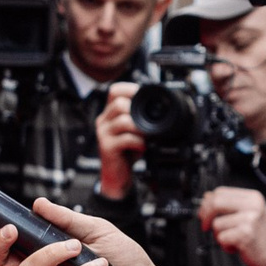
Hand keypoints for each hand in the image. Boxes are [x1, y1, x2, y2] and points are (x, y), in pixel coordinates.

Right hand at [94, 82, 143, 199]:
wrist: (117, 176)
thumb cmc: (127, 152)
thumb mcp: (135, 131)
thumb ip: (141, 118)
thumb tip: (162, 108)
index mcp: (109, 113)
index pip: (115, 90)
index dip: (130, 89)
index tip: (145, 95)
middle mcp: (103, 121)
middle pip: (119, 103)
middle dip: (138, 111)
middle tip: (149, 122)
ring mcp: (103, 133)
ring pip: (123, 120)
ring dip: (140, 127)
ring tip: (148, 135)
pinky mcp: (106, 147)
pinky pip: (125, 138)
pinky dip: (138, 141)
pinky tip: (143, 146)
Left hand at [199, 187, 265, 265]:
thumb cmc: (260, 236)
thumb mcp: (248, 213)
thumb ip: (229, 204)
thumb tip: (207, 197)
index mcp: (253, 197)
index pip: (221, 192)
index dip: (207, 203)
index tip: (204, 213)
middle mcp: (252, 206)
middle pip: (216, 203)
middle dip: (206, 216)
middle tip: (206, 226)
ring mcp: (249, 219)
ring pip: (217, 223)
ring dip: (219, 235)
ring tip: (233, 239)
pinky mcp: (245, 234)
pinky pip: (221, 238)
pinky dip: (225, 245)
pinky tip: (236, 246)